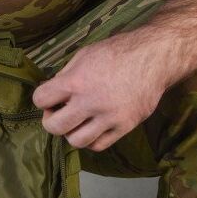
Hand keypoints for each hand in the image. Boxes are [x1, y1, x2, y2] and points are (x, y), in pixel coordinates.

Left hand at [32, 32, 169, 150]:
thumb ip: (66, 75)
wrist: (155, 56)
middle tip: (60, 113)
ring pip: (76, 141)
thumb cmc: (118, 52)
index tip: (51, 98)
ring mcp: (108, 117)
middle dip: (52, 121)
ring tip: (78, 122)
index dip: (43, 99)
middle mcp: (90, 102)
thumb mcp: (85, 54)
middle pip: (54, 127)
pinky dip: (91, 140)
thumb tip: (51, 94)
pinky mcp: (124, 126)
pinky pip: (98, 145)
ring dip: (72, 133)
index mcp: (76, 81)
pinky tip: (93, 128)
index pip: (41, 100)